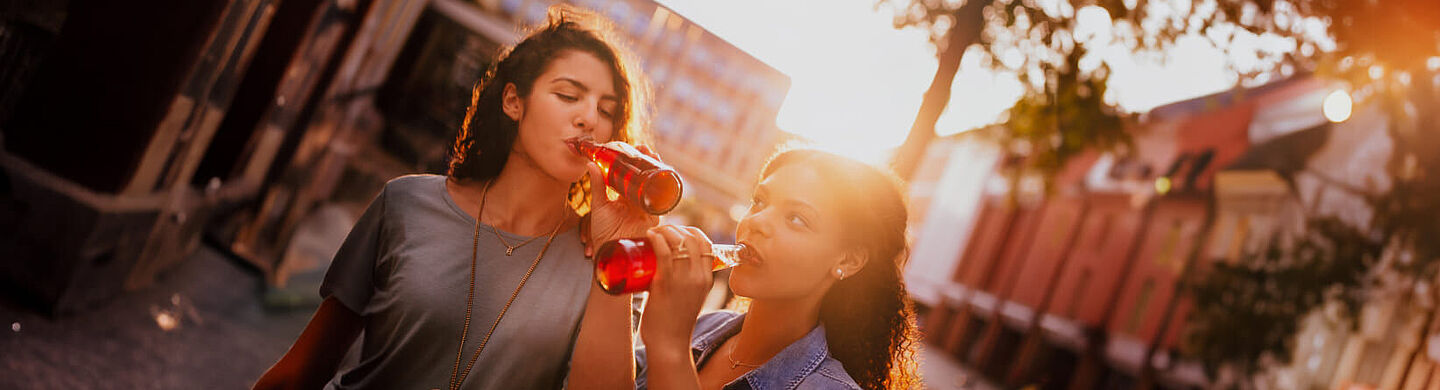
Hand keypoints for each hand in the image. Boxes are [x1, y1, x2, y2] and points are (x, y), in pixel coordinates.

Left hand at [584, 145, 661, 255]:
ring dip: (655, 168)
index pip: (629, 175)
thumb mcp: (599, 206)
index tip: (632, 148)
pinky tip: (663, 173)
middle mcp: (636, 201)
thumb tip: (590, 164)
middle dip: (646, 161)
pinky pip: (660, 199)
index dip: (632, 162)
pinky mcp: (653, 215)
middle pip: (644, 177)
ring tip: (652, 154)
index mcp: (623, 197)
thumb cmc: (603, 233)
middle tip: (644, 148)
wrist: (612, 252)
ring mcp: (645, 207)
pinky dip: (663, 186)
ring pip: (653, 184)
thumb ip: (597, 186)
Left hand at [639, 225, 714, 351]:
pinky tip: (649, 236)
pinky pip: (663, 253)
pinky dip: (656, 239)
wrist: (669, 346)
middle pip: (692, 238)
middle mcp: (698, 277)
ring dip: (664, 230)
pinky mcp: (665, 285)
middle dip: (675, 228)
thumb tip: (668, 267)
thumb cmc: (674, 322)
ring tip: (653, 232)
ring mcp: (683, 280)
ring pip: (678, 241)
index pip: (706, 243)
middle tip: (660, 231)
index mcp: (707, 279)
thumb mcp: (690, 298)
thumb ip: (685, 283)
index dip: (691, 231)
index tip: (677, 231)